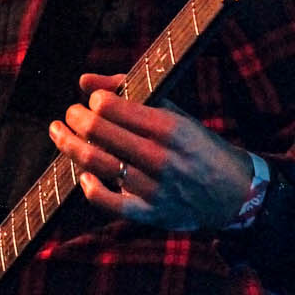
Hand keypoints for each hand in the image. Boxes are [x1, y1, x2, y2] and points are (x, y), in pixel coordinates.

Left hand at [49, 74, 252, 230]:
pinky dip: (88, 186)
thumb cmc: (198, 147)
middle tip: (70, 114)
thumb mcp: (175, 114)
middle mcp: (160, 157)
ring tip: (61, 134)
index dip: (95, 101)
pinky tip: (83, 175)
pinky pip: (106, 202)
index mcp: (169, 128)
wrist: (233, 192)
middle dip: (75, 118)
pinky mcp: (148, 213)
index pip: (112, 107)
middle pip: (98, 132)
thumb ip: (131, 94)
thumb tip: (85, 81)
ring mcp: (153, 188)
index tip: (94, 101)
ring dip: (70, 145)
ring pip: (96, 163)